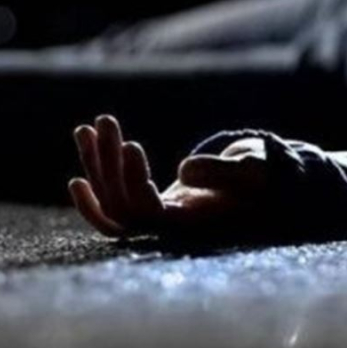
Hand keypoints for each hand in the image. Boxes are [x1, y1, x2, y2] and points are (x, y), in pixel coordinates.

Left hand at [69, 115, 263, 237]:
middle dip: (107, 164)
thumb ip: (222, 172)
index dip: (133, 184)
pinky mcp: (147, 201)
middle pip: (121, 208)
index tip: (131, 145)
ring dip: (95, 161)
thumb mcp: (250, 171)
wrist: (260, 181)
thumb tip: (185, 171)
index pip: (149, 214)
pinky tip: (86, 139)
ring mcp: (155, 215)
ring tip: (90, 125)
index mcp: (193, 223)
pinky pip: (110, 192)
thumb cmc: (260, 177)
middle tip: (105, 121)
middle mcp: (168, 226)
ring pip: (109, 200)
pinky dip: (96, 167)